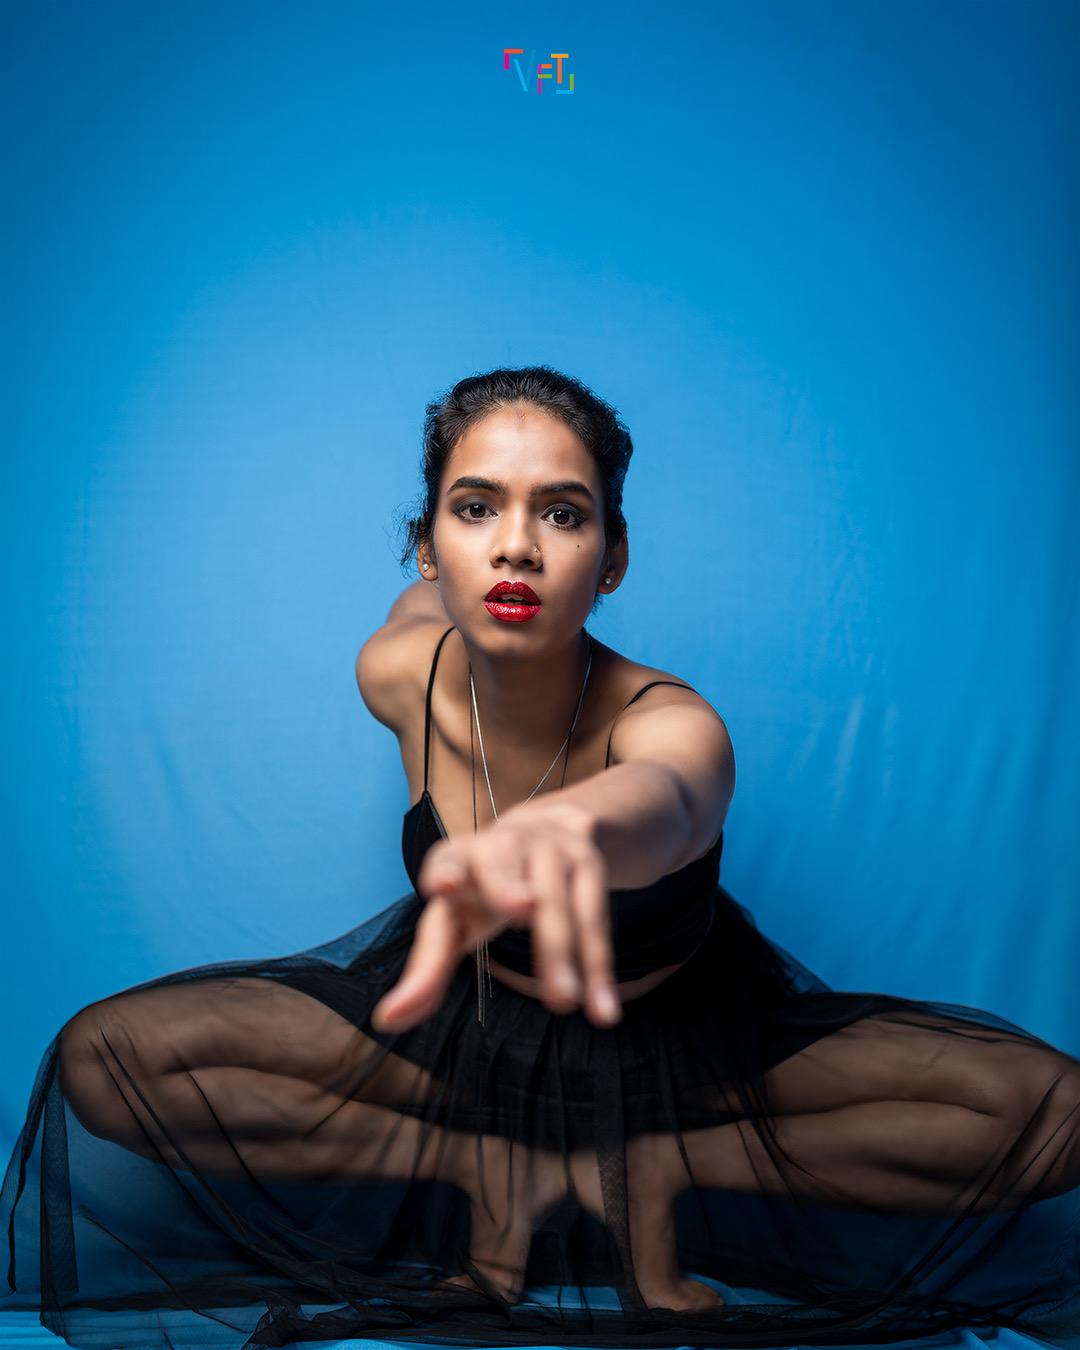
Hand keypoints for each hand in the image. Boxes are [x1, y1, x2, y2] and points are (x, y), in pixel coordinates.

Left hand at [372, 801, 620, 1031]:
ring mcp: (549, 849)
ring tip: (562, 1002)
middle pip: (503, 865)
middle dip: (508, 885)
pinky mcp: (587, 862)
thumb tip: (388, 1021)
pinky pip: (594, 917)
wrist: (554, 829)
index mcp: (460, 858)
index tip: (440, 885)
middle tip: (521, 908)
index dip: (444, 869)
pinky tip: (601, 1009)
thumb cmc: (486, 889)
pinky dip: (598, 967)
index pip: (446, 858)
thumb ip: (427, 967)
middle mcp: (503, 844)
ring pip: (556, 902)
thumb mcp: (458, 919)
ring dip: (561, 953)